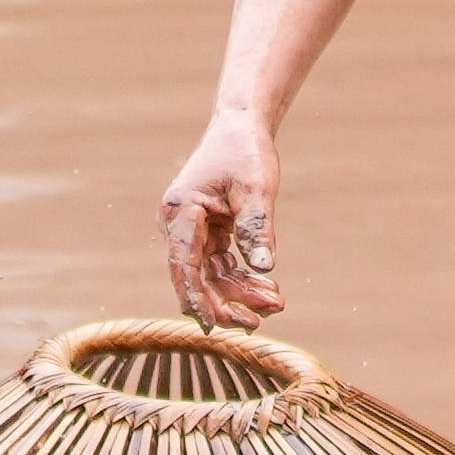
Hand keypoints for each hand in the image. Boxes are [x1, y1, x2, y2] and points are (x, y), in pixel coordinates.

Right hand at [160, 115, 283, 328]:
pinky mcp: (207, 235)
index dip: (195, 298)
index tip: (211, 326)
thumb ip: (258, 229)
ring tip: (275, 303)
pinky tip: (268, 289)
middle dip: (227, 302)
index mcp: (180, 211)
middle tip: (258, 321)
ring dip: (239, 294)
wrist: (241, 127)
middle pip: (197, 277)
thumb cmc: (245, 153)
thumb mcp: (256, 190)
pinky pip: (221, 266)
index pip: (184, 265)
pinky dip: (242, 279)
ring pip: (211, 276)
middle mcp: (178, 225)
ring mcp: (191, 232)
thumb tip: (265, 269)